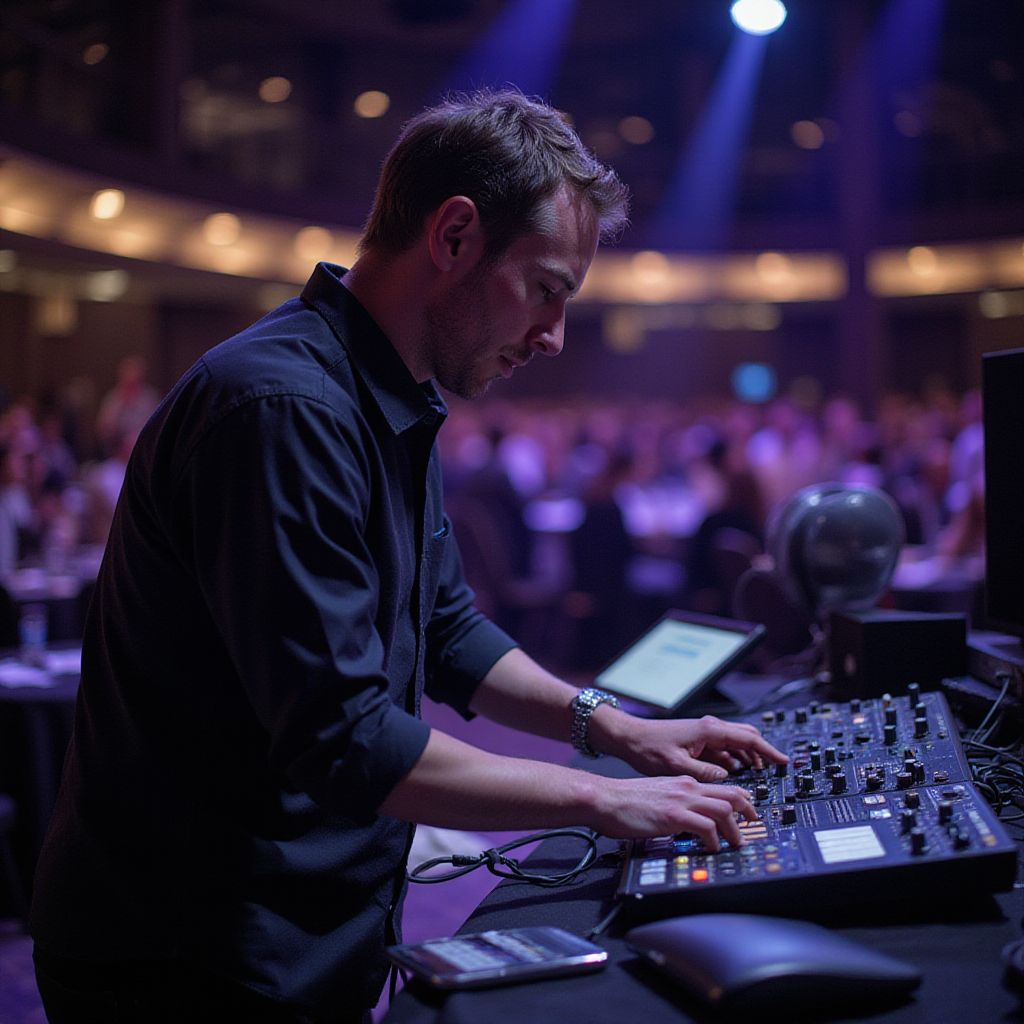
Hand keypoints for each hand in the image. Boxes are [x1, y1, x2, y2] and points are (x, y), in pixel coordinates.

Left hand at [591, 711, 788, 782]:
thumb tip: (727, 779)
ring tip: (757, 775)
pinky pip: (723, 749)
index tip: (784, 762)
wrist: (629, 737)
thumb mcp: (677, 766)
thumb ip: (705, 774)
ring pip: (735, 743)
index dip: (769, 752)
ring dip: (748, 758)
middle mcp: (710, 728)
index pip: (749, 739)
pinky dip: (733, 760)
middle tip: (774, 770)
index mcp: (709, 730)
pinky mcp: (697, 741)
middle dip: (762, 753)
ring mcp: (704, 734)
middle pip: (746, 737)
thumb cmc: (648, 748)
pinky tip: (734, 773)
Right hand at [594, 775, 756, 847]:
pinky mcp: (673, 815)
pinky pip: (706, 827)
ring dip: (735, 830)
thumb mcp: (658, 796)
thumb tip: (689, 821)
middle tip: (752, 828)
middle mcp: (686, 788)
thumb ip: (676, 804)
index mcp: (683, 783)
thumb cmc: (624, 801)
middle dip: (748, 812)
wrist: (605, 798)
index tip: (747, 813)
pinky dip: (714, 840)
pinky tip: (711, 848)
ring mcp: (681, 801)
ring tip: (735, 843)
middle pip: (731, 795)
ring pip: (724, 809)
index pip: (722, 787)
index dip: (741, 800)